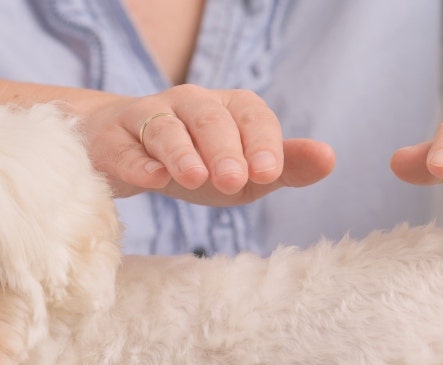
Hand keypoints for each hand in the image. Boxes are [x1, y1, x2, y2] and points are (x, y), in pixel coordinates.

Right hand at [80, 84, 334, 205]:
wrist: (125, 154)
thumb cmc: (197, 164)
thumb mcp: (245, 172)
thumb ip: (285, 166)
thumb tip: (329, 158)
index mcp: (228, 109)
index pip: (252, 116)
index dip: (263, 142)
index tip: (271, 172)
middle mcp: (188, 104)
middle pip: (209, 118)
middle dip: (225, 149)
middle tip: (236, 181)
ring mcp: (147, 118)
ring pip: (165, 128)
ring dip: (182, 152)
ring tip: (196, 179)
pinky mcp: (113, 140)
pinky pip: (125, 148)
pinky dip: (138, 162)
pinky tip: (152, 178)